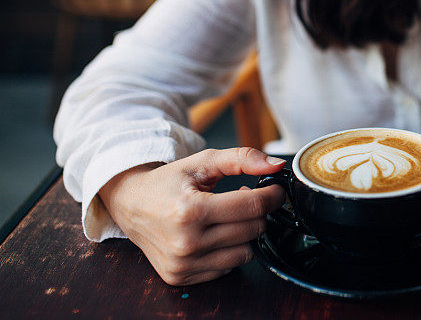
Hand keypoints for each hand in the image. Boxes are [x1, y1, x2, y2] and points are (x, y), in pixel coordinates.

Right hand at [98, 147, 285, 285]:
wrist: (130, 205)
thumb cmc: (167, 182)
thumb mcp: (202, 162)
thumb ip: (242, 158)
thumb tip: (276, 166)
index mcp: (190, 210)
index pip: (252, 207)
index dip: (272, 196)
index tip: (275, 190)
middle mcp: (185, 242)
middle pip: (252, 230)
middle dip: (257, 212)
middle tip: (245, 199)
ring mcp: (183, 264)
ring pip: (245, 252)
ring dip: (245, 233)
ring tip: (228, 217)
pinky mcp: (180, 277)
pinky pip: (227, 268)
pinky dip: (229, 250)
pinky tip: (215, 234)